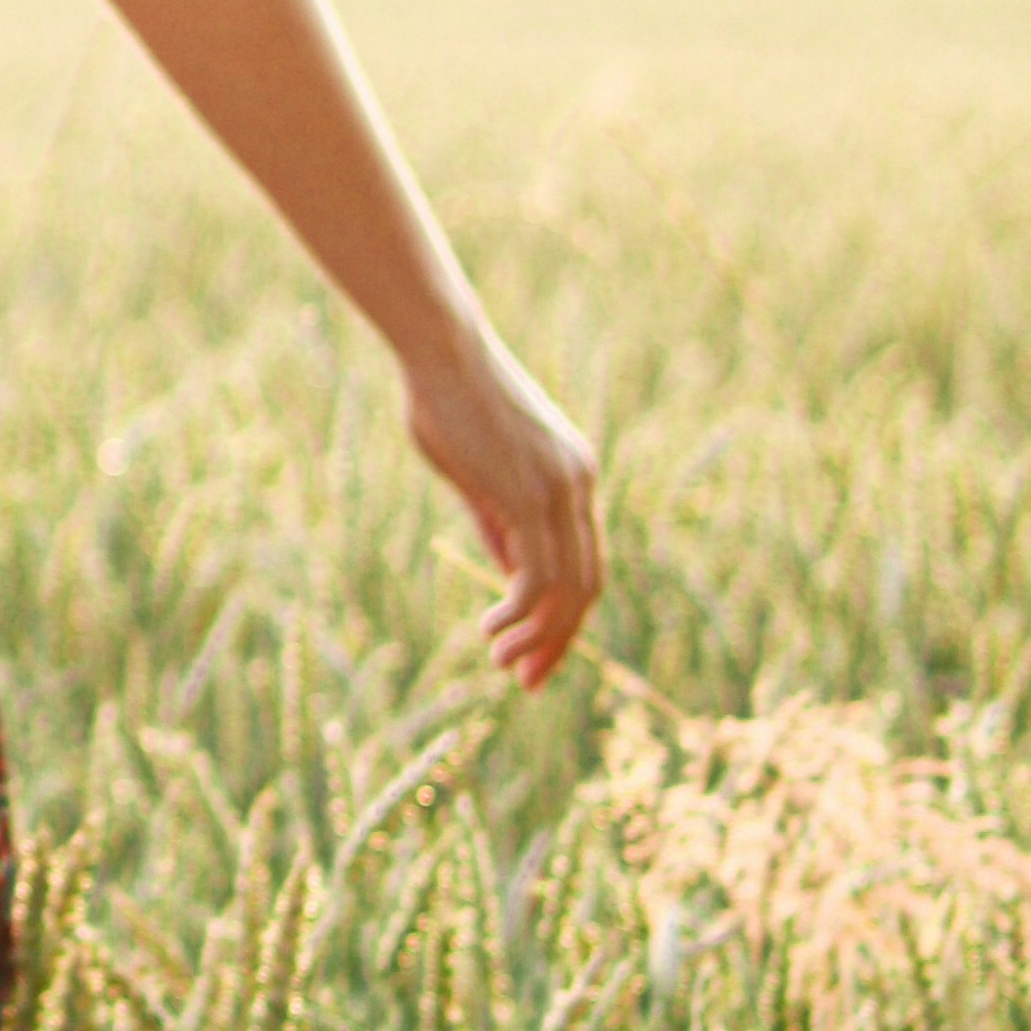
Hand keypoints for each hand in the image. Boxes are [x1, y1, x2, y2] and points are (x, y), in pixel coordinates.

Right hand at [399, 314, 603, 692]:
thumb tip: (510, 573)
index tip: (531, 650)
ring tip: (504, 664)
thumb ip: (499, 523)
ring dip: (538, 637)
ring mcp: (561, 491)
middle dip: (560, 640)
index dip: (564, 614)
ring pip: (568, 589)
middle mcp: (580, 484)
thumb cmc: (448, 401)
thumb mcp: (478, 473)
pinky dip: (519, 613)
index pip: (585, 562)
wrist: (441, 351)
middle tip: (526, 679)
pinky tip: (491, 629)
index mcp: (574, 476)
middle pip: (588, 585)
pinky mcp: (531, 497)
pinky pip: (538, 576)